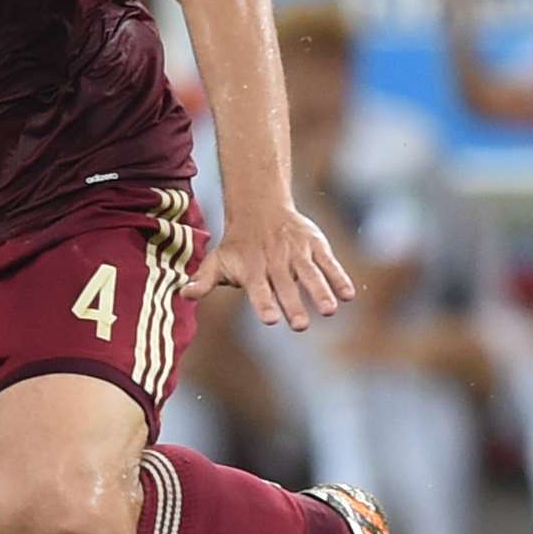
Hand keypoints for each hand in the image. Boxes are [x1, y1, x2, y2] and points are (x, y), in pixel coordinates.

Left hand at [186, 203, 353, 330]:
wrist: (260, 208)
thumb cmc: (237, 246)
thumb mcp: (218, 260)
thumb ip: (204, 280)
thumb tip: (183, 293)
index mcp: (253, 270)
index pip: (258, 289)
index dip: (264, 303)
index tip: (271, 320)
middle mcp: (276, 262)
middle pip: (285, 285)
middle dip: (294, 304)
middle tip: (300, 325)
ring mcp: (297, 253)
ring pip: (310, 273)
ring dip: (321, 291)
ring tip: (330, 310)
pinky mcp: (315, 245)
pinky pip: (328, 262)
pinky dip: (339, 276)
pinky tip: (349, 295)